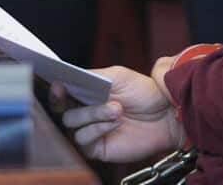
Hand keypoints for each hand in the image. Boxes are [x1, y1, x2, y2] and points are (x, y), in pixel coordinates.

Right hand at [51, 66, 182, 162]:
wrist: (165, 114)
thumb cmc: (144, 93)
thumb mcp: (118, 76)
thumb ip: (93, 76)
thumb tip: (70, 78)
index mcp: (87, 93)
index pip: (62, 93)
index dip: (57, 90)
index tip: (59, 85)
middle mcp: (86, 111)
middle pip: (62, 109)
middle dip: (82, 103)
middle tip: (103, 98)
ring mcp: (90, 130)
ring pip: (72, 124)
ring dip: (94, 115)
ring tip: (118, 109)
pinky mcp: (97, 147)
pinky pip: (83, 140)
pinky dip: (98, 129)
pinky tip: (116, 123)